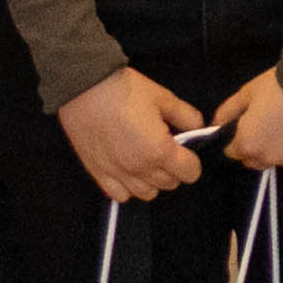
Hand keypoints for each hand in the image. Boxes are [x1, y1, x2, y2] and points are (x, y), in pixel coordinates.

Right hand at [57, 67, 208, 203]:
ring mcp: (118, 173)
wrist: (83, 87)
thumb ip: (187, 116)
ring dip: (152, 180)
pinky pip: (120, 195)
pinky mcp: (97, 173)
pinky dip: (128, 187)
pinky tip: (127, 170)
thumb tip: (198, 128)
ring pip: (147, 193)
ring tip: (147, 160)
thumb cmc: (124, 90)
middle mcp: (140, 168)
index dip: (192, 161)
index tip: (186, 151)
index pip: (190, 173)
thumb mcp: (163, 97)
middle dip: (174, 169)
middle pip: (170, 183)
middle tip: (167, 150)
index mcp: (160, 150)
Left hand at [216, 69, 282, 176]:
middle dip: (257, 148)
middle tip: (270, 126)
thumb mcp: (248, 92)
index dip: (237, 139)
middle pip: (254, 161)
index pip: (232, 152)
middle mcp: (266, 158)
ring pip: (279, 161)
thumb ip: (228, 111)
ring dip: (280, 150)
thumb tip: (215, 124)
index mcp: (246, 143)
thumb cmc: (280, 85)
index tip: (248, 127)